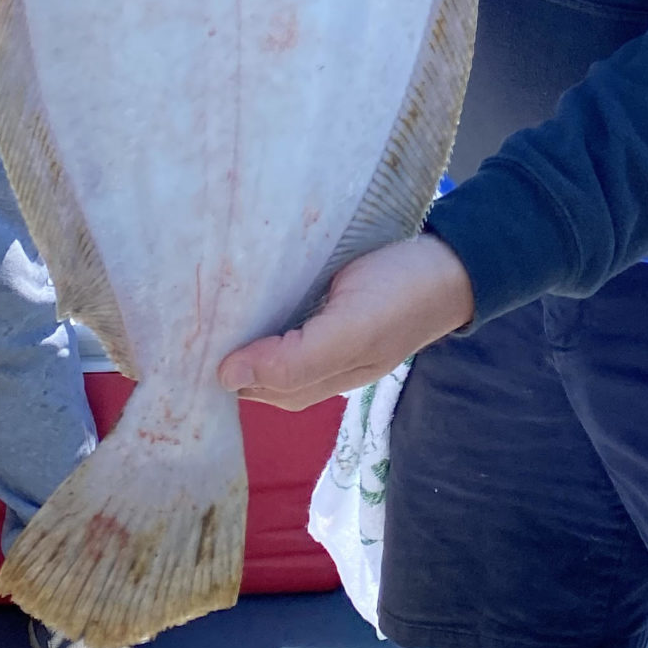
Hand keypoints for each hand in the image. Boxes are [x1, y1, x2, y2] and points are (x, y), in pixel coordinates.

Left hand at [218, 233, 474, 409]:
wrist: (455, 260)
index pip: (262, 387)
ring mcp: (331, 331)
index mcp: (326, 376)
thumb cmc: (404, 294)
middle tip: (195, 317)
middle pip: (264, 368)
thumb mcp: (352, 330)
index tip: (192, 342)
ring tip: (213, 302)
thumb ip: (294, 360)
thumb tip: (226, 377)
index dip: (231, 371)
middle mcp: (324, 360)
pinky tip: (249, 283)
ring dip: (246, 325)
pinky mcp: (334, 301)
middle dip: (231, 350)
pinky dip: (265, 302)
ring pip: (274, 341)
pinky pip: (290, 312)